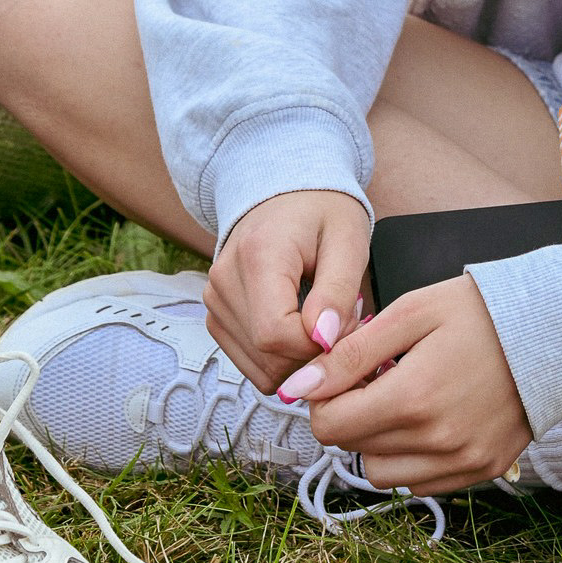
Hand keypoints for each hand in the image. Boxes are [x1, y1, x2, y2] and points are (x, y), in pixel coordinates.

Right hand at [204, 189, 370, 393]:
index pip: (275, 335)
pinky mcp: (215, 316)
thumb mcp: (347, 239)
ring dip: (298, 356)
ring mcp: (214, 300)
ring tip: (320, 315)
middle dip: (313, 351)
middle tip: (339, 316)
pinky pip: (251, 364)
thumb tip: (323, 339)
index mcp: (257, 255)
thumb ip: (337, 290)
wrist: (288, 194)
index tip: (347, 318)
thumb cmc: (323, 212)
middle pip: (268, 356)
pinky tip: (299, 324)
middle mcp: (224, 280)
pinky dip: (280, 358)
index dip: (317, 343)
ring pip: (260, 367)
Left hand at [284, 275, 530, 495]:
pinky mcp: (482, 471)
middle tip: (379, 374)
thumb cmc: (481, 310)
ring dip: (379, 439)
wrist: (556, 327)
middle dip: (352, 412)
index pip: (329, 425)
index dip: (325, 397)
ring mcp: (462, 463)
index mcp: (413, 398)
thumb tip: (299, 387)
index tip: (344, 370)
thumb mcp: (411, 312)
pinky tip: (432, 415)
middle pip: (352, 448)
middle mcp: (436, 442)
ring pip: (383, 473)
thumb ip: (351, 353)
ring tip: (406, 395)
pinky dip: (413, 455)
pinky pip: (421, 482)